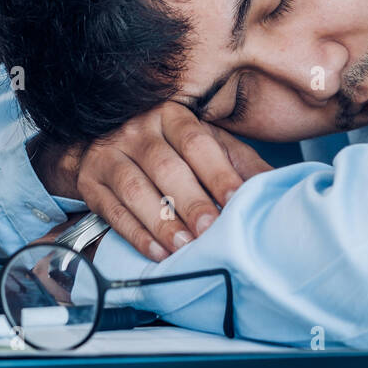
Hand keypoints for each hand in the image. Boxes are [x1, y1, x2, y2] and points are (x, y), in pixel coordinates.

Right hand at [74, 102, 271, 261]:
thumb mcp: (207, 143)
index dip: (217, 172)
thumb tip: (276, 185)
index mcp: (172, 115)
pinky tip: (156, 252)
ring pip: (135, 189)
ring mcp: (110, 154)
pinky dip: (135, 234)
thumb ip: (239, 162)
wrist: (106, 142)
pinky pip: (112, 210)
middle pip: (165, 167)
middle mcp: (138, 130)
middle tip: (210, 230)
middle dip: (190, 202)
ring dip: (161, 222)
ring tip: (184, 246)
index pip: (196, 142)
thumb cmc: (168, 147)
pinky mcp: (91, 182)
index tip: (236, 200)